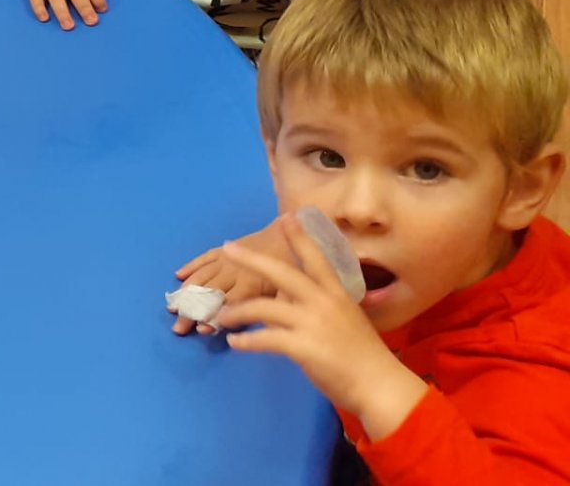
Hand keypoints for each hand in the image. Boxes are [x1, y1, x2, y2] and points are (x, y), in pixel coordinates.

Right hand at [170, 222, 283, 334]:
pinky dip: (190, 266)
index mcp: (251, 283)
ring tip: (171, 306)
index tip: (201, 330)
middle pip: (208, 293)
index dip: (215, 317)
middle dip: (191, 311)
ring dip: (185, 292)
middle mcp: (234, 272)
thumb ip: (274, 308)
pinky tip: (178, 275)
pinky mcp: (224, 250)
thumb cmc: (294, 267)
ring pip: (200, 276)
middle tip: (177, 327)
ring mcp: (226, 259)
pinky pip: (203, 258)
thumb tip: (264, 329)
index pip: (229, 303)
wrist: (291, 233)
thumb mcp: (291, 291)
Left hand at [216, 215, 426, 440]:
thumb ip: (315, 305)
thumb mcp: (343, 319)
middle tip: (228, 247)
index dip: (301, 237)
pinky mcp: (304, 348)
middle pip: (282, 273)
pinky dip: (246, 341)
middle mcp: (324, 302)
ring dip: (238, 312)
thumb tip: (287, 298)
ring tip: (222, 318)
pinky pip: (265, 339)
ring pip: (264, 308)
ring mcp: (313, 324)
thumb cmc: (362, 355)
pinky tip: (236, 343)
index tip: (287, 216)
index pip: (316, 258)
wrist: (379, 386)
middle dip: (252, 259)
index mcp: (336, 293)